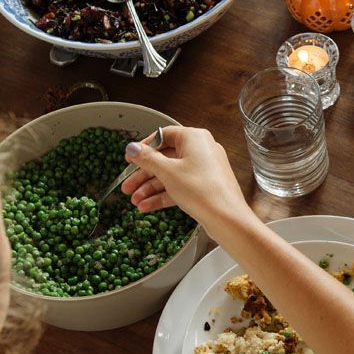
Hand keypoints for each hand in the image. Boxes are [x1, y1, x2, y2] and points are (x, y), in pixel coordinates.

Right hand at [121, 126, 252, 229]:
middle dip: (144, 175)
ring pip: (171, 175)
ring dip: (151, 188)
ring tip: (134, 201)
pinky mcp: (204, 186)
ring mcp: (204, 169)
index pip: (163, 135)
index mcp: (194, 138)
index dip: (145, 147)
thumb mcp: (168, 172)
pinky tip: (146, 206)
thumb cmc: (201, 190)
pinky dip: (164, 195)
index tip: (130, 158)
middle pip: (165, 158)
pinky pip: (180, 186)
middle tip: (126, 186)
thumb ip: (147, 159)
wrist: (227, 218)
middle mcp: (201, 150)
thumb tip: (132, 147)